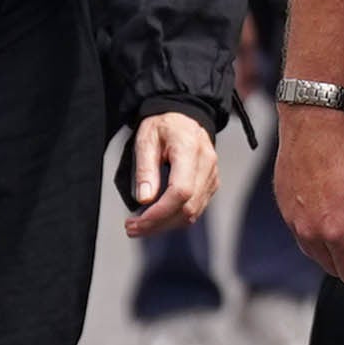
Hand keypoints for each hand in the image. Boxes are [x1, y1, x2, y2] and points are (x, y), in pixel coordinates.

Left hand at [121, 111, 219, 238]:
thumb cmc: (164, 125)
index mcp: (190, 150)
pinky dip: (175, 218)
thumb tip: (145, 199)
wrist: (185, 116)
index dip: (160, 211)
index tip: (139, 221)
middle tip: (132, 228)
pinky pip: (195, 208)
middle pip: (187, 208)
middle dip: (158, 224)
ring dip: (165, 225)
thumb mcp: (146, 139)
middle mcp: (206, 164)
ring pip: (192, 213)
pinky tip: (157, 218)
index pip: (181, 191)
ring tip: (140, 226)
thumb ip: (145, 169)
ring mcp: (212, 176)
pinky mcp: (211, 184)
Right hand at [277, 99, 343, 280]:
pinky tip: (324, 204)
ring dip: (330, 244)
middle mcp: (310, 233)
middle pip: (332, 268)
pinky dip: (314, 228)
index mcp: (336, 231)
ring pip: (315, 254)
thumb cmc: (343, 154)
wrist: (313, 128)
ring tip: (341, 212)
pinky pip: (301, 235)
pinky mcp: (284, 212)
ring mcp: (294, 223)